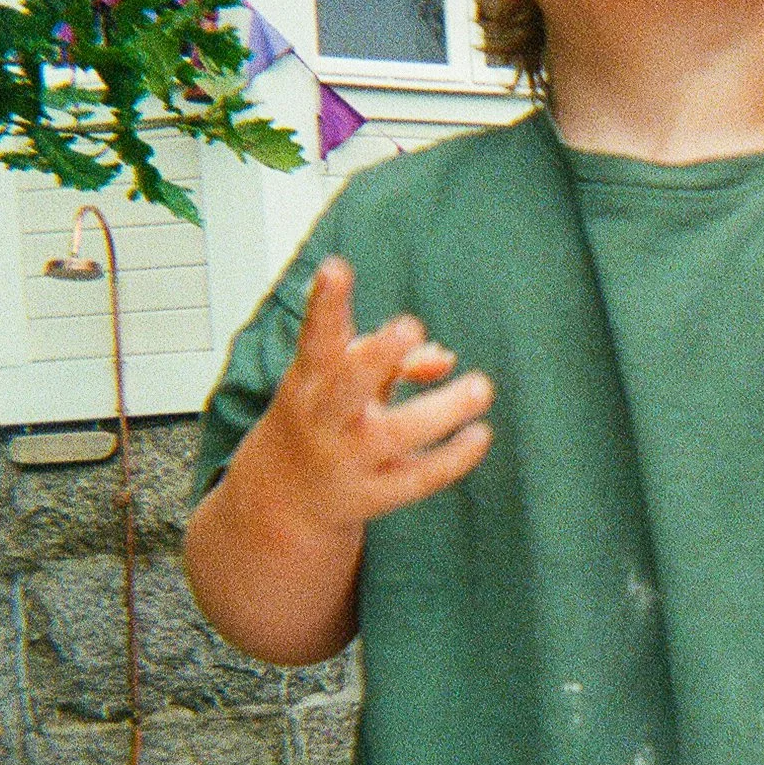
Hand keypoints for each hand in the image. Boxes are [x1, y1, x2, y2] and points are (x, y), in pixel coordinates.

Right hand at [257, 257, 492, 534]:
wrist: (281, 497)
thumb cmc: (321, 418)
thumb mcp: (338, 381)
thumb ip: (389, 357)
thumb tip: (444, 357)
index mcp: (308, 381)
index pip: (316, 338)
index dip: (325, 304)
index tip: (335, 267)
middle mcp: (324, 419)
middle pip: (348, 387)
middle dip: (377, 357)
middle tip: (409, 325)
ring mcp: (347, 460)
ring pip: (396, 434)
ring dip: (443, 410)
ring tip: (482, 387)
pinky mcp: (372, 495)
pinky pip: (418, 478)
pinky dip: (453, 458)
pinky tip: (481, 434)